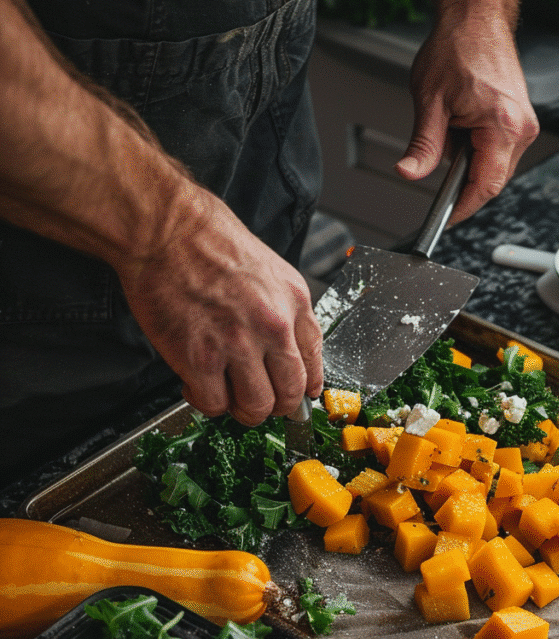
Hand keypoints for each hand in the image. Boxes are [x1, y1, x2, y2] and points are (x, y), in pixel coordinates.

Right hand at [116, 189, 323, 425]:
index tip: (295, 396)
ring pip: (256, 408)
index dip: (303, 389)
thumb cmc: (207, 240)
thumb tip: (286, 349)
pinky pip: (214, 404)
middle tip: (256, 401)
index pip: (314, 364)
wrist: (165, 228)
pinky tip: (197, 385)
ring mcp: (237, 345)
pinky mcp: (200, 359)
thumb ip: (282, 308)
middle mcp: (273, 326)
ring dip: (241, 410)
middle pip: (289, 395)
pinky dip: (206, 403)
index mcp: (294, 302)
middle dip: (274, 406)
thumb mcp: (268, 268)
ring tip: (227, 395)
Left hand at [395, 13, 538, 223]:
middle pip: (492, 181)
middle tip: (440, 160)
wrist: (476, 18)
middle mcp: (521, 128)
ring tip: (453, 129)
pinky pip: (499, 152)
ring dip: (470, 162)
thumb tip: (409, 174)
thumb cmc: (458, 48)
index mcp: (503, 126)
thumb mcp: (429, 101)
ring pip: (494, 167)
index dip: (464, 207)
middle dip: (463, 181)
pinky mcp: (520, 120)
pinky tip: (464, 127)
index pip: (485, 186)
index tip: (446, 219)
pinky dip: (478, 149)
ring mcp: (524, 124)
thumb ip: (423, 145)